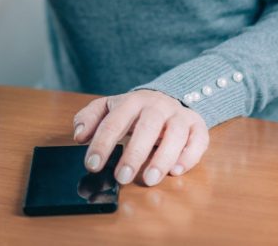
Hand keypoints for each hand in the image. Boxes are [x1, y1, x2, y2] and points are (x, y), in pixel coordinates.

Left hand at [73, 90, 208, 186]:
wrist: (166, 97)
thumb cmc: (133, 111)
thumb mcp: (107, 108)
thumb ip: (89, 118)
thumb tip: (79, 135)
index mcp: (132, 101)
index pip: (114, 122)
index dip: (102, 144)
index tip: (92, 164)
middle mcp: (157, 105)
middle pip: (147, 127)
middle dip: (134, 154)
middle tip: (122, 178)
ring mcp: (179, 115)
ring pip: (175, 134)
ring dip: (163, 158)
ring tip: (149, 180)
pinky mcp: (197, 125)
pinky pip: (198, 139)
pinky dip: (189, 155)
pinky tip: (176, 170)